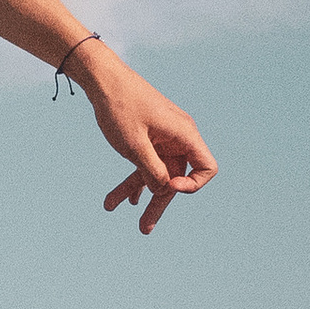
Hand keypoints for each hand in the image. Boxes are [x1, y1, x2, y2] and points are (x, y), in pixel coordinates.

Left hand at [86, 59, 217, 235]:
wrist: (103, 79)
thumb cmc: (120, 106)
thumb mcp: (134, 145)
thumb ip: (151, 170)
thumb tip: (163, 190)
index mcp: (184, 135)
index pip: (206, 168)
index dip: (192, 185)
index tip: (169, 187)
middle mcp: (178, 138)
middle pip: (177, 178)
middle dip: (159, 203)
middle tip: (143, 229)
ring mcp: (163, 139)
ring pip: (156, 174)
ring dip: (139, 193)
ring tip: (112, 207)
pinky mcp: (149, 139)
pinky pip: (146, 165)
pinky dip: (134, 179)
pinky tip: (120, 198)